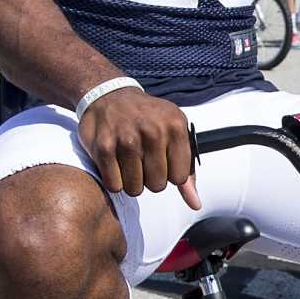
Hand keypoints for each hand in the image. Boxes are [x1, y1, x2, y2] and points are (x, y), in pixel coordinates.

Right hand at [78, 88, 201, 205]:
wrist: (110, 95)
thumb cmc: (146, 117)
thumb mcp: (174, 133)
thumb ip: (186, 170)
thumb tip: (195, 203)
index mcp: (175, 126)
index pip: (179, 177)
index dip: (170, 175)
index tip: (163, 162)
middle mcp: (153, 132)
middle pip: (157, 185)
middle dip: (150, 179)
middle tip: (143, 162)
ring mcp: (127, 139)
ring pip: (135, 189)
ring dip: (131, 181)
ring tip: (129, 162)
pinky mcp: (104, 147)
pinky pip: (114, 185)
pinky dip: (114, 180)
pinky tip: (115, 163)